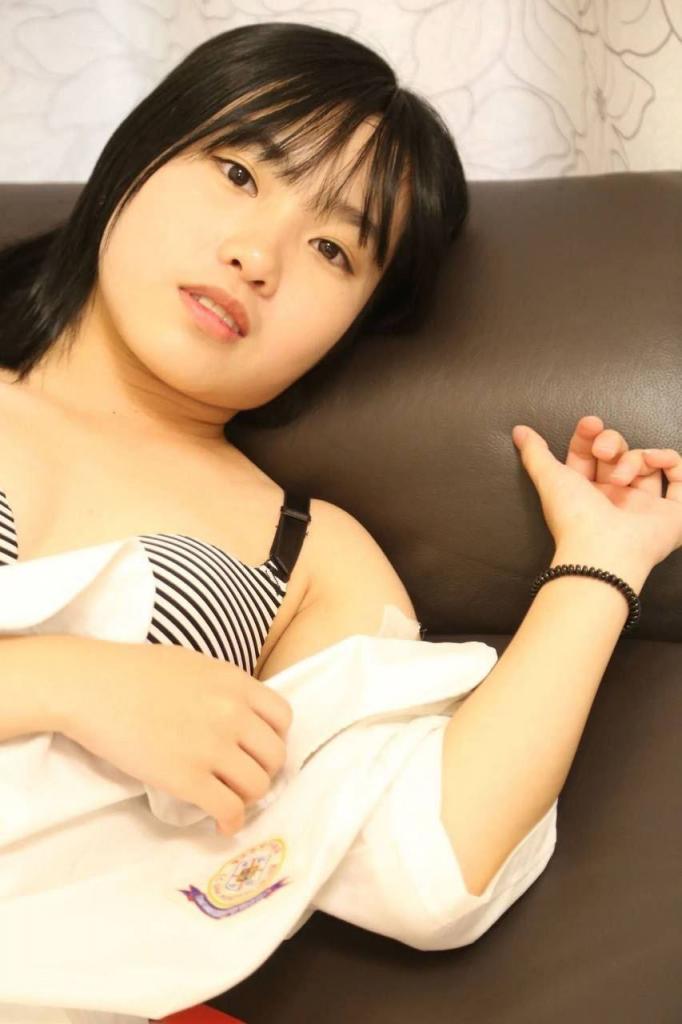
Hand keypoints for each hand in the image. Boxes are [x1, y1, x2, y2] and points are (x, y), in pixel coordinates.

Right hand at [63, 642, 292, 837]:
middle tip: (244, 777)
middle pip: (274, 756)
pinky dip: (230, 822)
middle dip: (263, 770)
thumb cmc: (134, 671)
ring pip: (257, 786)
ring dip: (247, 797)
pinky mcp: (187, 778)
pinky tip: (222, 824)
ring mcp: (212, 747)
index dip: (274, 737)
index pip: (283, 717)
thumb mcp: (195, 666)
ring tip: (230, 798)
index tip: (258, 748)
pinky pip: (228, 809)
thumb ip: (224, 689)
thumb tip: (240, 716)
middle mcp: (233, 714)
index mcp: (235, 683)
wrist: (93, 687)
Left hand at [512, 414, 681, 569]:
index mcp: (586, 493)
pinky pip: (678, 477)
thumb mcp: (549, 478)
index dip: (588, 436)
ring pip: (645, 463)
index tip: (588, 425)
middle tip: (603, 451)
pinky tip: (654, 459)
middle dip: (611, 443)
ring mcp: (644, 506)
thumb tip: (519, 431)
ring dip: (633, 458)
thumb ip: (535, 453)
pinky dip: (670, 459)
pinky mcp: (672, 514)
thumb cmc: (574, 517)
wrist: (603, 549)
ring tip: (621, 477)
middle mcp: (615, 499)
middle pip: (618, 454)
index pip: (590, 454)